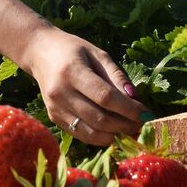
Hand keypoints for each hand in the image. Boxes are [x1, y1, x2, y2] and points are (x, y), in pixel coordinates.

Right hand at [21, 28, 147, 144]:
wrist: (39, 52)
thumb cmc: (73, 50)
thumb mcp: (98, 54)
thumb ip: (117, 76)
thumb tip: (135, 98)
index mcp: (72, 72)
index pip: (105, 97)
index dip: (128, 109)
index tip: (146, 114)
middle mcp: (60, 93)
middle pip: (99, 118)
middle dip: (125, 125)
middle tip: (142, 125)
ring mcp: (55, 108)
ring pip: (90, 132)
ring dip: (115, 136)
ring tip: (131, 131)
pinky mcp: (54, 118)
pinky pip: (81, 134)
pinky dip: (100, 137)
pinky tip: (114, 132)